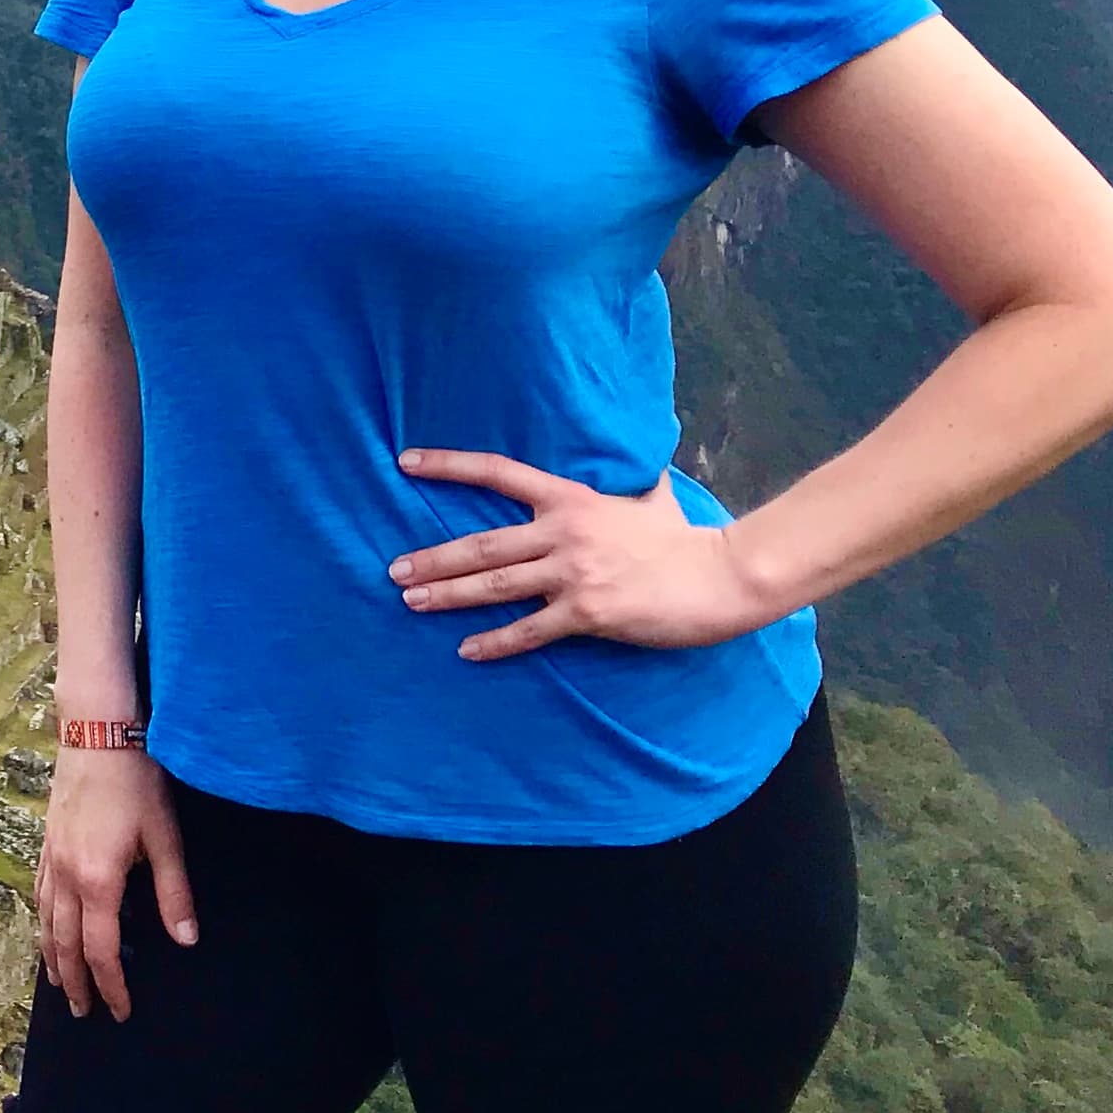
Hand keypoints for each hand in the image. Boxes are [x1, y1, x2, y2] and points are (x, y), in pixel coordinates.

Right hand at [37, 741, 195, 1023]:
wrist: (96, 733)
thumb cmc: (136, 782)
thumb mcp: (165, 838)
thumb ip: (174, 893)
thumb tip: (185, 940)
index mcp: (98, 881)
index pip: (101, 951)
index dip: (112, 986)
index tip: (121, 1011)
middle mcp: (66, 877)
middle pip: (65, 945)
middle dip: (77, 983)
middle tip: (85, 1013)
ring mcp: (51, 860)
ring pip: (46, 923)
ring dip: (53, 959)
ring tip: (61, 986)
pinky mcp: (46, 844)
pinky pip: (40, 897)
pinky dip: (43, 924)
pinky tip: (48, 930)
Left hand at [391, 452, 771, 659]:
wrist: (718, 576)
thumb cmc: (681, 538)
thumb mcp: (645, 497)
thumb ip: (620, 483)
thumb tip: (625, 461)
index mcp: (570, 497)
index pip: (497, 472)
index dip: (449, 465)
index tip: (406, 462)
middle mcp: (563, 531)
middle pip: (481, 543)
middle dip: (433, 557)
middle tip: (393, 569)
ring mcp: (573, 573)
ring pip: (495, 584)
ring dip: (448, 595)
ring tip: (410, 601)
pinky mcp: (587, 612)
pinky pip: (530, 630)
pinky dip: (495, 642)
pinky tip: (466, 650)